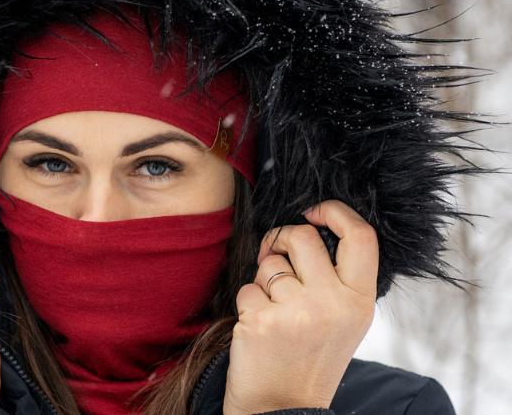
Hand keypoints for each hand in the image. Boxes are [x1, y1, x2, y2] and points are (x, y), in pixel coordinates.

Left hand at [222, 200, 377, 413]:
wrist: (284, 408)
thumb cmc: (312, 357)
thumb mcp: (345, 319)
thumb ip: (337, 278)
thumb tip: (311, 227)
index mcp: (360, 300)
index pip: (360, 236)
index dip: (334, 211)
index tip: (313, 211)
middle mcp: (333, 303)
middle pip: (302, 236)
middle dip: (282, 239)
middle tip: (276, 255)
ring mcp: (296, 311)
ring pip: (269, 263)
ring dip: (264, 279)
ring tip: (275, 310)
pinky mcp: (261, 321)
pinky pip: (247, 288)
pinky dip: (248, 303)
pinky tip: (259, 327)